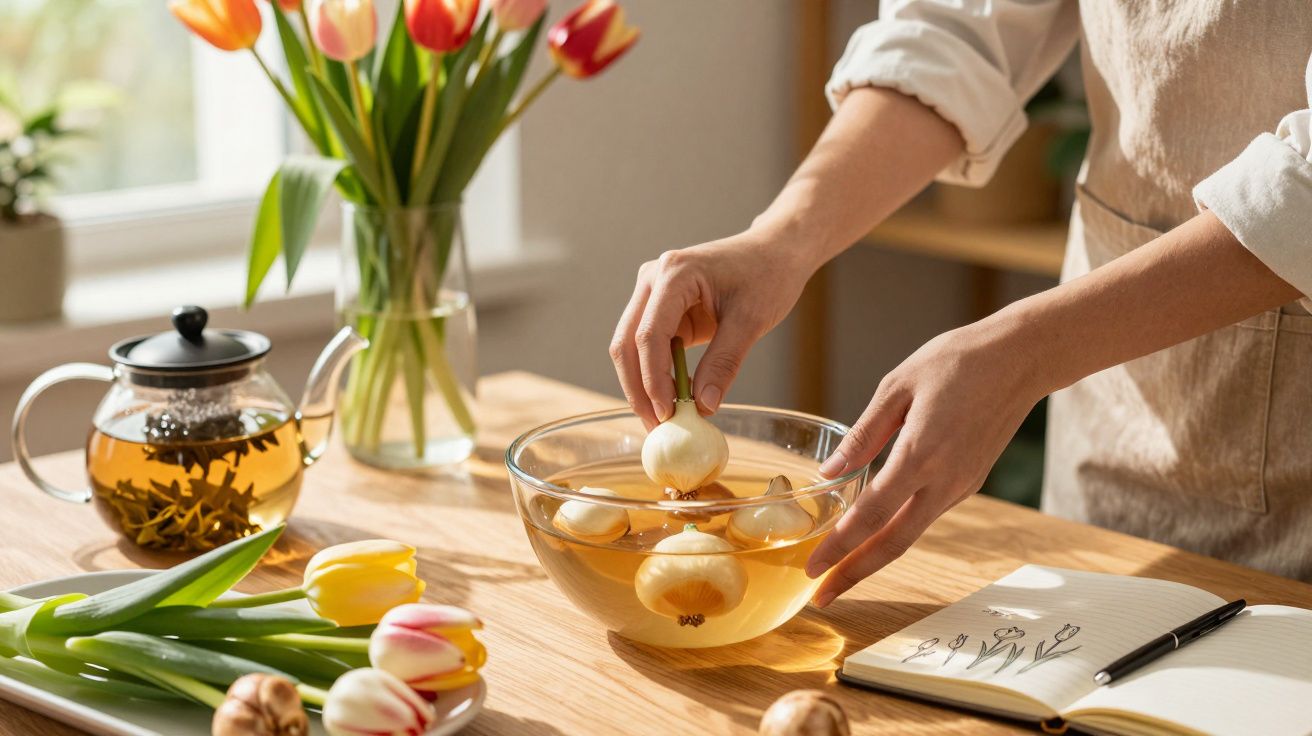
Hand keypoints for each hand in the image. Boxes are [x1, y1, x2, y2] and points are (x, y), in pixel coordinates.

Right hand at [611, 230, 812, 428]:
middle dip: (638, 389)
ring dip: (641, 385)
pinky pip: (647, 347)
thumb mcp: (751, 321)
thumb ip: (724, 362)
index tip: (667, 414)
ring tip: (661, 421)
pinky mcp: (661, 309)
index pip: (649, 334)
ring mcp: (652, 293)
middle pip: (626, 343)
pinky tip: (670, 400)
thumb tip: (703, 406)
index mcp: (673, 274)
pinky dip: (654, 375)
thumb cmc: (767, 276)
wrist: (775, 252)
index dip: (653, 379)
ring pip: (629, 347)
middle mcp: (653, 280)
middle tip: (655, 427)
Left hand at [805, 319, 1046, 606]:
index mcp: (920, 455)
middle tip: (823, 597)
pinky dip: (896, 533)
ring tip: (841, 574)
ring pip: (910, 534)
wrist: (1021, 358)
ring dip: (875, 558)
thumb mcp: (897, 386)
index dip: (839, 547)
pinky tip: (874, 536)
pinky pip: (926, 514)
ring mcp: (960, 485)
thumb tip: (830, 473)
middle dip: (855, 574)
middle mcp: (943, 480)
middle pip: (893, 544)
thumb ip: (863, 434)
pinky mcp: (969, 481)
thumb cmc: (957, 361)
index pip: (871, 515)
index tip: (812, 570)